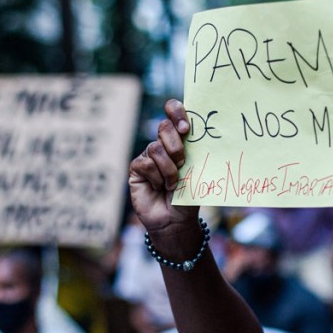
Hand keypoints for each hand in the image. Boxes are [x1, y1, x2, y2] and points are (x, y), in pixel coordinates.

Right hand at [128, 99, 199, 242]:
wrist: (176, 220)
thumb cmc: (189, 196)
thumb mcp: (195, 172)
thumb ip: (192, 151)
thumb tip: (192, 133)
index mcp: (180, 140)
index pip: (173, 113)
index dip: (176, 112)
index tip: (185, 128)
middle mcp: (162, 144)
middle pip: (164, 127)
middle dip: (176, 145)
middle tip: (182, 162)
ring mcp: (148, 156)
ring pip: (155, 148)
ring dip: (168, 169)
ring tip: (172, 184)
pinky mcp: (137, 168)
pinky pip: (145, 163)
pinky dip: (156, 177)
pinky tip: (158, 187)